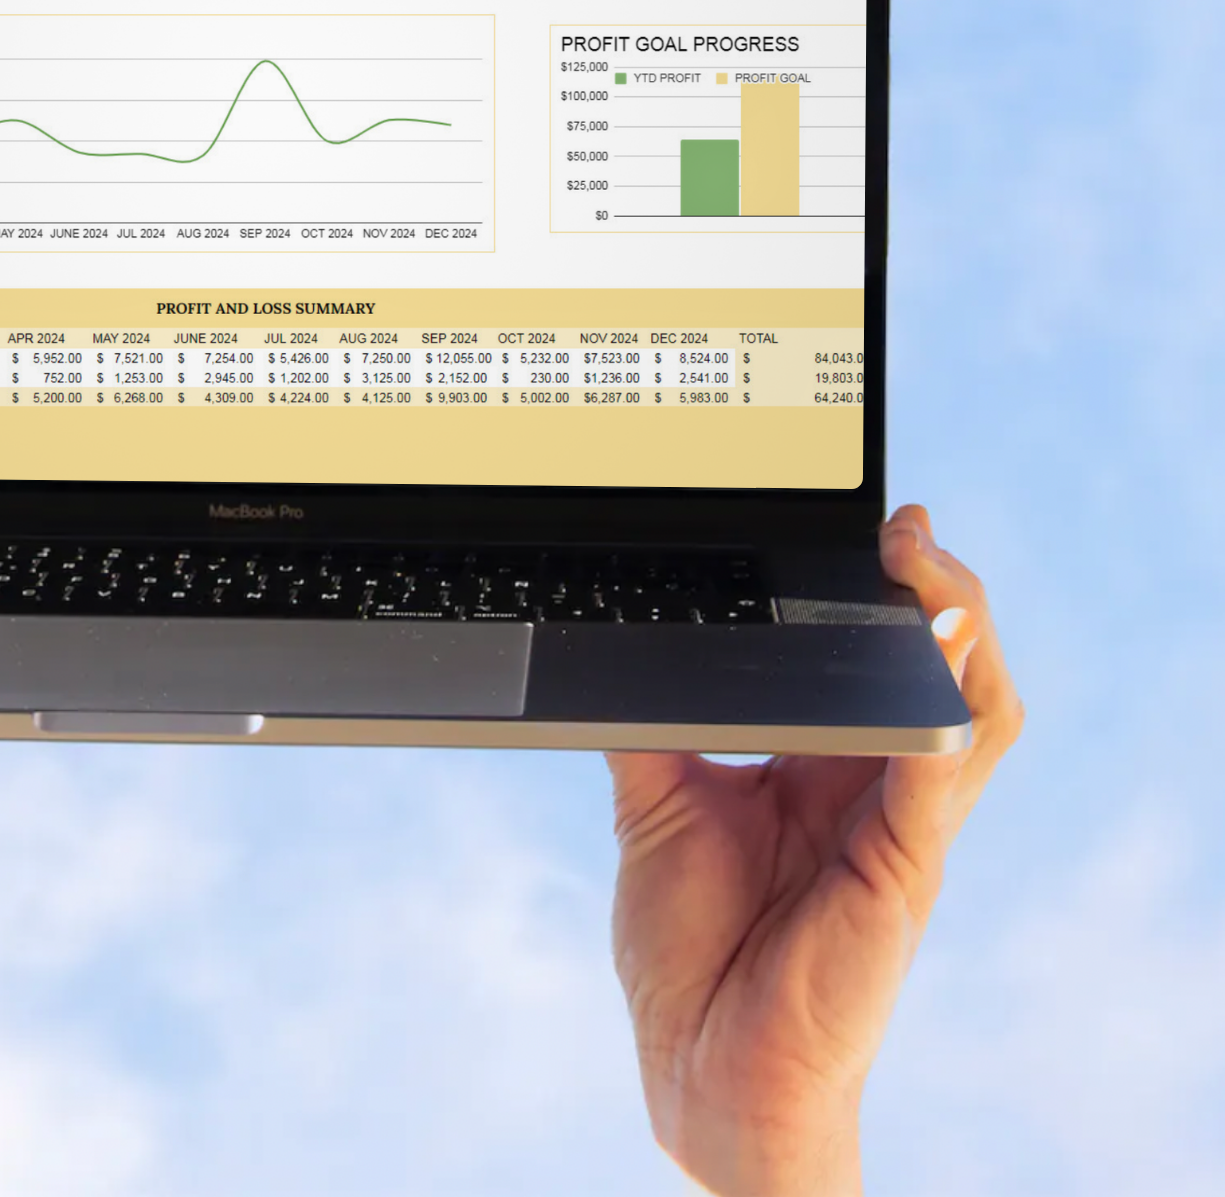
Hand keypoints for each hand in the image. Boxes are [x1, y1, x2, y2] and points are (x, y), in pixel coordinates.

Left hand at [604, 506, 1022, 1196]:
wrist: (698, 1064)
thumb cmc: (687, 947)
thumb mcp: (656, 804)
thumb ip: (652, 718)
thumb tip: (616, 633)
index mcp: (824, 764)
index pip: (878, 661)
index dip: (887, 594)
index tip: (872, 525)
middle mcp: (874, 788)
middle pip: (943, 671)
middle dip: (937, 590)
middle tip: (903, 527)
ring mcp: (898, 827)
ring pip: (973, 712)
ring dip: (959, 633)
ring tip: (928, 568)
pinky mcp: (903, 870)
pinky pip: (942, 782)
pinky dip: (943, 721)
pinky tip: (931, 665)